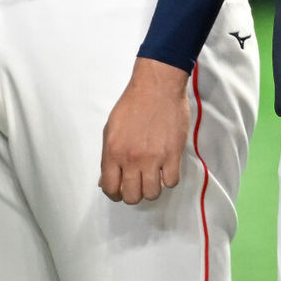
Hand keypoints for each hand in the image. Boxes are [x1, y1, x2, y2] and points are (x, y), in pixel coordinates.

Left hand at [99, 57, 189, 204]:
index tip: (121, 189)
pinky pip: (171, 182)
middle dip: (134, 192)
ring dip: (152, 187)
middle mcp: (132, 158)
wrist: (157, 84)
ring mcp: (154, 157)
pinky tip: (167, 167)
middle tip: (139, 181)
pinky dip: (169, 178)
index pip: (110, 188)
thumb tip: (106, 179)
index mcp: (114, 151)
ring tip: (154, 174)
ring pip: (152, 193)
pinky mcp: (173, 153)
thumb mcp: (111, 127)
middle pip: (132, 196)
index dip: (115, 194)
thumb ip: (108, 155)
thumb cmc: (133, 103)